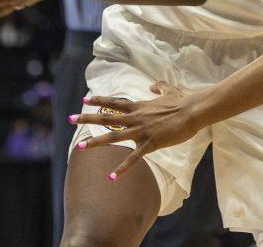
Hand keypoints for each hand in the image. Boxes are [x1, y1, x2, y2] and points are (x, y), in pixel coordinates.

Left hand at [72, 83, 199, 178]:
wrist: (192, 111)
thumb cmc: (182, 101)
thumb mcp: (168, 90)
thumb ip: (158, 87)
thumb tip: (153, 85)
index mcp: (139, 106)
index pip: (114, 103)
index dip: (98, 101)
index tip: (84, 100)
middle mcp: (136, 118)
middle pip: (106, 118)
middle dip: (87, 119)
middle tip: (70, 119)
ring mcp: (141, 131)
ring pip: (114, 136)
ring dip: (96, 142)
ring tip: (80, 146)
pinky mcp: (150, 143)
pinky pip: (133, 158)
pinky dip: (122, 168)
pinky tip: (112, 177)